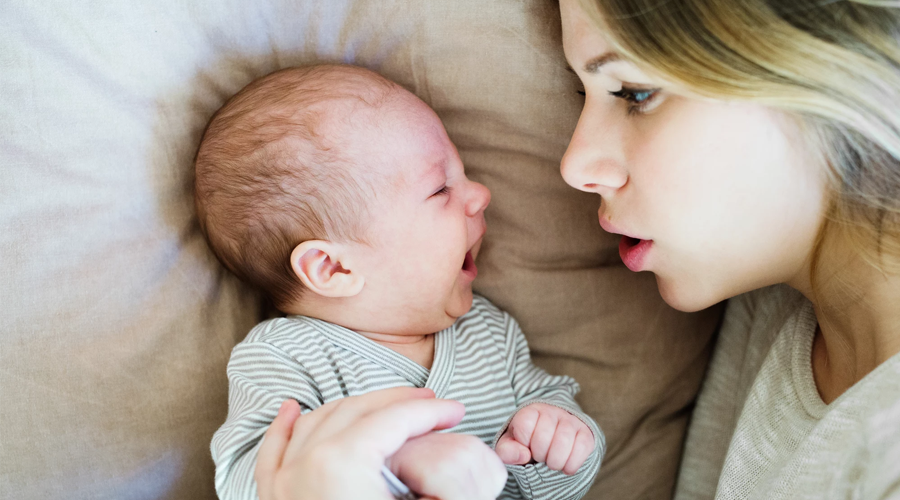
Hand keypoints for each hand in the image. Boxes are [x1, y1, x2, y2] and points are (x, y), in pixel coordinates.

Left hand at [254, 387, 506, 499]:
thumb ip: (438, 486)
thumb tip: (462, 470)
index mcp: (342, 463)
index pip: (394, 419)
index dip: (431, 412)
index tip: (456, 411)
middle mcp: (306, 463)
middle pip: (357, 410)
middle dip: (399, 402)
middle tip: (432, 404)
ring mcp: (284, 482)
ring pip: (318, 421)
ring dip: (355, 406)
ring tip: (386, 404)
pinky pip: (273, 450)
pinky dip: (284, 426)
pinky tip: (293, 409)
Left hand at [495, 403, 594, 474]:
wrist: (552, 443)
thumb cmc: (527, 445)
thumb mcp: (511, 446)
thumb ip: (507, 451)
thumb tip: (523, 455)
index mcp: (530, 411)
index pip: (524, 425)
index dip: (523, 442)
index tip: (525, 446)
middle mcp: (552, 411)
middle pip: (543, 437)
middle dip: (539, 455)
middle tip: (540, 456)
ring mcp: (570, 421)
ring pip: (563, 443)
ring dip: (555, 462)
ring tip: (551, 462)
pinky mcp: (586, 433)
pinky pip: (581, 449)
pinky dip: (571, 465)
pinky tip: (565, 466)